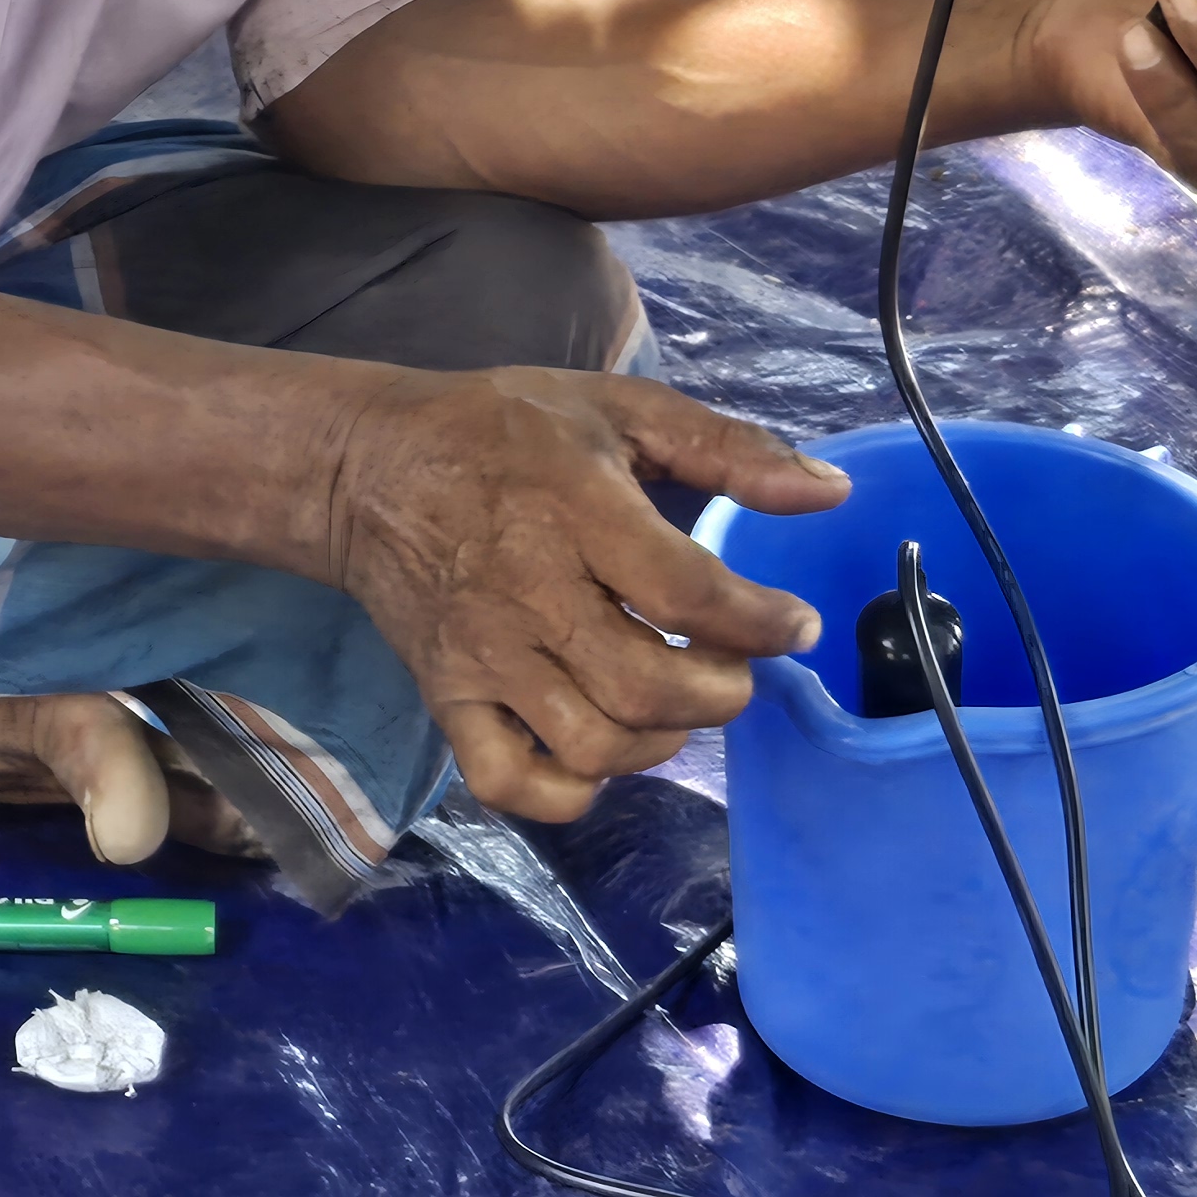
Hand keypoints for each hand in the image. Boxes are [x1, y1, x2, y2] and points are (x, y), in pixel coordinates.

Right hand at [316, 365, 842, 824]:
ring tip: (672, 699)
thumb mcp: (616, 405)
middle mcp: (527, 593)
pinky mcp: (446, 698)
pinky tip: (601, 749)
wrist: (366, 467)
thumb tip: (831, 493)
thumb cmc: (502, 429)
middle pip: (645, 685)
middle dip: (719, 692)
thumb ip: (727, 446)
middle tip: (731, 666)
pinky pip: (509, 782)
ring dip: (658, 740)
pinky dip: (569, 790)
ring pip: (590, 745)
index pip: (686, 593)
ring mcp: (482, 657)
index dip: (760, 622)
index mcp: (574, 507)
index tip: (793, 624)